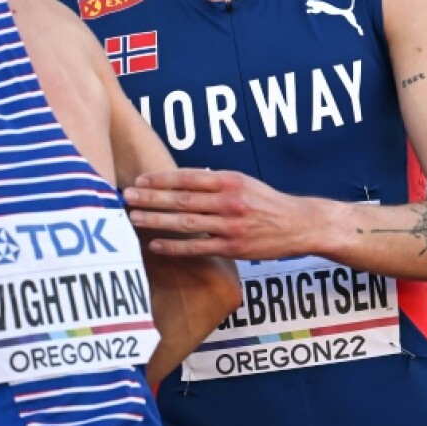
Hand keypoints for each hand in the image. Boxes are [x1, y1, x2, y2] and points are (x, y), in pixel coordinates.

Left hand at [123, 168, 323, 259]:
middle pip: (181, 200)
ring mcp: (230, 225)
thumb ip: (214, 181)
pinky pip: (198, 248)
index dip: (161, 179)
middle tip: (127, 196)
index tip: (140, 180)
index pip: (187, 178)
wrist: (299, 224)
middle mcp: (228, 201)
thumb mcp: (243, 181)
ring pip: (186, 223)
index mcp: (229, 180)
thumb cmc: (266, 201)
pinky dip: (175, 247)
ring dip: (156, 221)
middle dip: (151, 198)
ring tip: (133, 218)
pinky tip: (156, 244)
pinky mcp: (233, 247)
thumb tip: (182, 179)